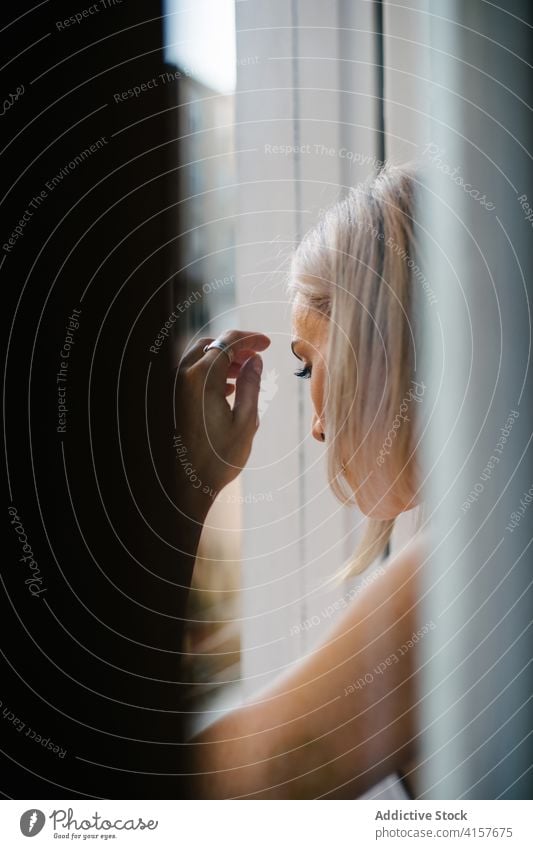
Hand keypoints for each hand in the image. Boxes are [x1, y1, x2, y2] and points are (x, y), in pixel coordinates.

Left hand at [174, 329, 270, 518]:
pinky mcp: (171, 400)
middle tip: (257, 357)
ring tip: (245, 373)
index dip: (250, 339)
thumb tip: (255, 360)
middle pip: (211, 346)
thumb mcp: (246, 422)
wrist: (187, 486)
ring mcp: (173, 388)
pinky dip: (210, 372)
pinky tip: (227, 388)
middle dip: (236, 347)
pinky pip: (190, 374)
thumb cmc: (218, 459)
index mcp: (201, 379)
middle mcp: (182, 378)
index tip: (268, 344)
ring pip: (199, 359)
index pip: (227, 343)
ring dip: (222, 360)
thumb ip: (251, 385)